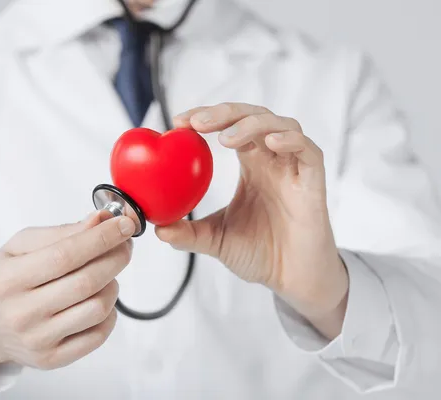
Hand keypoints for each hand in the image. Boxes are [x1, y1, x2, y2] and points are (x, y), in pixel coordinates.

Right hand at [0, 211, 134, 382]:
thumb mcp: (17, 247)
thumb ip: (59, 233)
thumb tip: (98, 221)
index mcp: (9, 279)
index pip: (66, 255)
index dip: (102, 237)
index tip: (125, 224)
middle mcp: (22, 313)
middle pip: (87, 282)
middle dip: (116, 256)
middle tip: (124, 244)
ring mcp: (38, 340)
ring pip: (98, 308)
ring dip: (113, 283)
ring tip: (105, 272)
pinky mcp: (52, 359)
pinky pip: (98, 334)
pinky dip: (109, 312)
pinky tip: (98, 298)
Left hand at [156, 103, 347, 338]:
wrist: (292, 280)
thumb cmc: (260, 254)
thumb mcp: (215, 240)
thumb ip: (187, 232)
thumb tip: (155, 227)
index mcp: (251, 166)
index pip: (229, 127)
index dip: (206, 118)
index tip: (178, 122)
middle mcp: (272, 160)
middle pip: (252, 117)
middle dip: (224, 113)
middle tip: (196, 122)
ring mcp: (294, 168)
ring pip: (280, 124)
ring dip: (252, 124)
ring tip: (226, 139)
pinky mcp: (313, 181)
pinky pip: (308, 150)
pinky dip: (290, 140)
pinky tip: (270, 143)